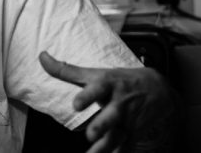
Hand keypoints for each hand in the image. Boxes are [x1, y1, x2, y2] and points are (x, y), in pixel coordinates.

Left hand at [39, 51, 172, 152]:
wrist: (159, 90)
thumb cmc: (120, 81)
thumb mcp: (96, 73)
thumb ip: (66, 69)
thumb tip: (41, 57)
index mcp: (107, 86)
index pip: (97, 89)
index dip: (87, 96)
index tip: (76, 104)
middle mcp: (118, 104)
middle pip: (110, 117)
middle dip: (101, 126)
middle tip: (91, 134)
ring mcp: (127, 120)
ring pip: (117, 136)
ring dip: (106, 147)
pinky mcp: (134, 134)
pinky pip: (127, 147)